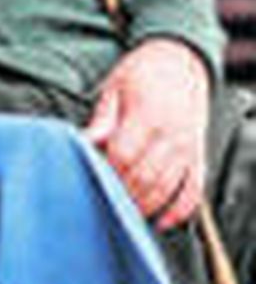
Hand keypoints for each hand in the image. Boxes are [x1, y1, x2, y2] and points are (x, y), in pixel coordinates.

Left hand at [85, 37, 211, 228]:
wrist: (182, 61)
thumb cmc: (142, 73)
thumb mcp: (115, 87)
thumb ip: (102, 119)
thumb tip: (83, 143)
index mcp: (149, 114)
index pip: (123, 155)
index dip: (105, 172)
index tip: (87, 179)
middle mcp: (173, 134)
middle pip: (144, 177)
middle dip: (121, 194)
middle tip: (100, 202)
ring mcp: (189, 148)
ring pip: (166, 189)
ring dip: (143, 206)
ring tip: (121, 215)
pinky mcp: (198, 157)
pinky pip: (194, 192)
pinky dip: (178, 212)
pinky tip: (160, 222)